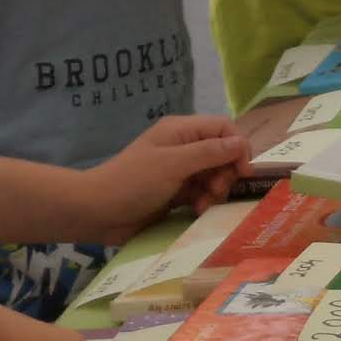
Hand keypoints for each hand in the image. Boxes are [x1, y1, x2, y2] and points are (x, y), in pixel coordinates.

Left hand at [75, 114, 246, 238]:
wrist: (98, 212)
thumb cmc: (134, 182)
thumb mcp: (173, 164)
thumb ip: (209, 153)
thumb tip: (241, 143)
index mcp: (181, 131)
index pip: (223, 129)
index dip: (238, 148)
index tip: (242, 172)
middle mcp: (182, 148)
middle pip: (222, 154)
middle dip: (226, 173)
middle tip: (216, 190)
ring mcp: (179, 171)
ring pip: (214, 177)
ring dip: (215, 191)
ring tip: (203, 205)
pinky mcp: (175, 194)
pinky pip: (201, 194)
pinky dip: (204, 202)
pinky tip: (196, 212)